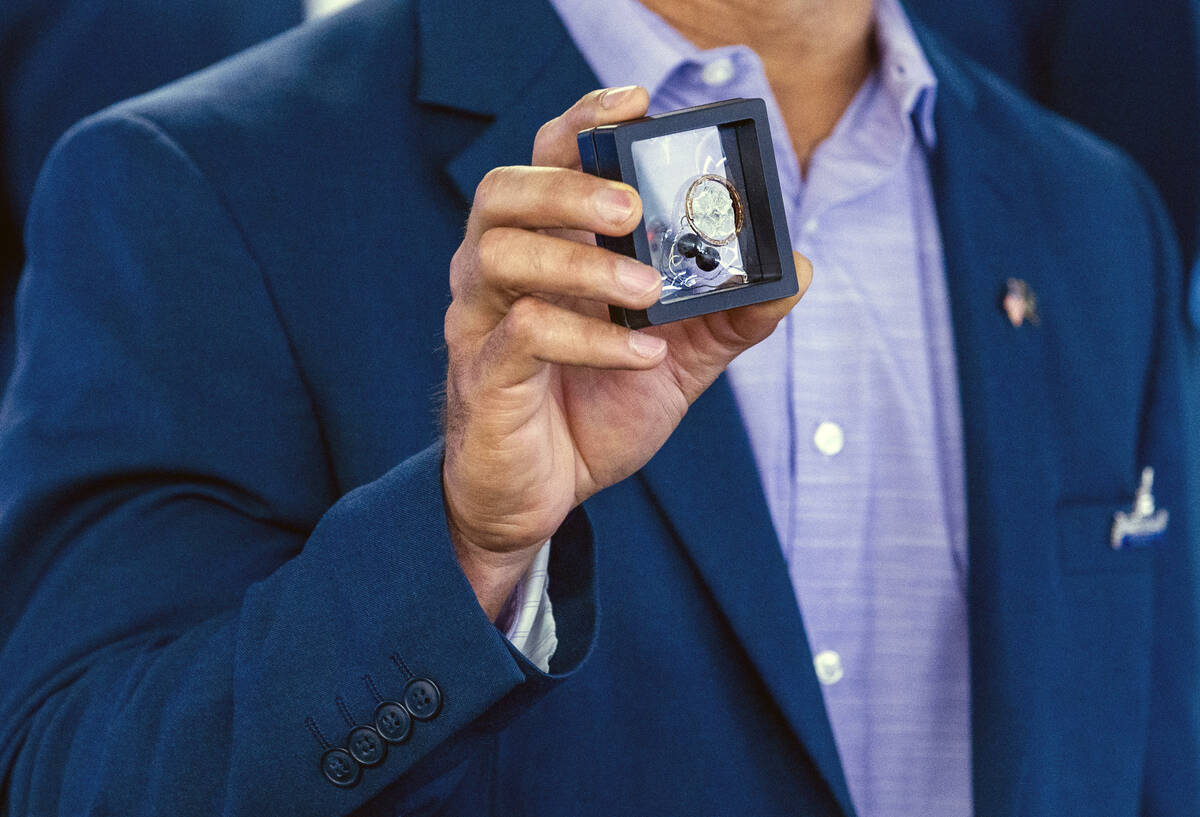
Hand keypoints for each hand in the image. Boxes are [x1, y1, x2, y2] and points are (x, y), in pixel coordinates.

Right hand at [442, 87, 811, 617]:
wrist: (542, 500)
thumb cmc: (592, 413)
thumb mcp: (678, 360)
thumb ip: (728, 314)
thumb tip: (794, 269)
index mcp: (546, 250)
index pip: (548, 163)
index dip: (583, 123)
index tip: (636, 103)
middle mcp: (501, 273)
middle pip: (504, 192)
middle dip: (570, 187)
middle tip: (632, 208)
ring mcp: (481, 323)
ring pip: (501, 255)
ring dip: (580, 264)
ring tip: (648, 291)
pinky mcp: (482, 378)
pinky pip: (520, 336)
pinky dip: (588, 340)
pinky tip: (641, 354)